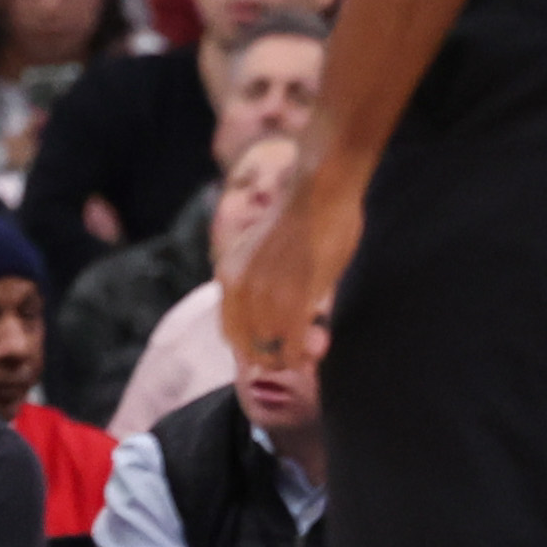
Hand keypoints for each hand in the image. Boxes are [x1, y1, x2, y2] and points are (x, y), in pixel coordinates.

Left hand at [220, 164, 356, 380]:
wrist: (318, 190)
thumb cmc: (303, 216)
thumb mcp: (266, 255)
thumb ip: (266, 285)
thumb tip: (285, 316)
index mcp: (228, 276)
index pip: (231, 332)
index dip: (254, 346)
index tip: (279, 346)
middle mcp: (238, 289)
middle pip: (247, 347)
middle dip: (274, 357)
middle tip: (303, 353)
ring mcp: (264, 296)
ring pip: (271, 351)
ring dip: (294, 357)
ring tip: (316, 347)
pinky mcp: (293, 299)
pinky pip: (293, 345)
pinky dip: (305, 353)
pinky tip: (319, 345)